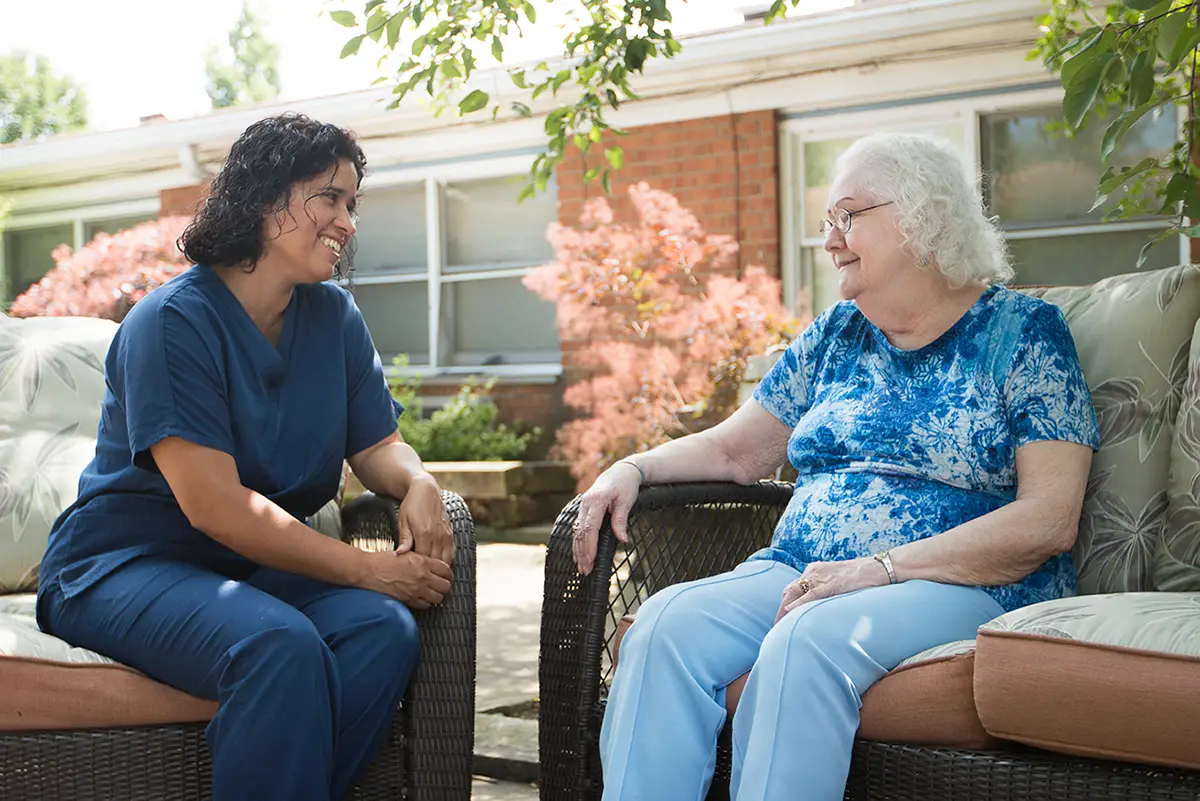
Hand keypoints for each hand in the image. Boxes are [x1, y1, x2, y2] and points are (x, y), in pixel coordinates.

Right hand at [360, 549, 452, 609]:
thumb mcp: (407, 553)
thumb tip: (434, 566)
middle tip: (440, 584)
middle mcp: (423, 576)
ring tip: (432, 592)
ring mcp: (417, 590)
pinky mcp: (409, 600)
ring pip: (438, 598)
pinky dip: (426, 603)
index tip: (446, 575)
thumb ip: (423, 559)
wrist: (369, 571)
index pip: (446, 570)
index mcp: (423, 562)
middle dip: (444, 585)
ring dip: (436, 595)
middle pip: (446, 586)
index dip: (447, 574)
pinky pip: (426, 605)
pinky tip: (422, 598)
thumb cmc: (384, 561)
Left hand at [396, 474, 454, 565]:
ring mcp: (446, 535)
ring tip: (431, 574)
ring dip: (439, 568)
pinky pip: (452, 553)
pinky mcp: (450, 534)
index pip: (423, 560)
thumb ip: (404, 539)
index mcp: (424, 533)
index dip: (418, 568)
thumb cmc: (412, 505)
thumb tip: (400, 554)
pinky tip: (440, 565)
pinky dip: (447, 561)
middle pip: (435, 562)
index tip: (411, 573)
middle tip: (421, 577)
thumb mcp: (403, 521)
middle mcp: (437, 536)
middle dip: (429, 571)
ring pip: (446, 560)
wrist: (426, 490)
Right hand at [573, 460, 641, 574]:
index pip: (589, 527)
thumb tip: (622, 540)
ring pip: (576, 531)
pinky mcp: (583, 509)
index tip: (591, 561)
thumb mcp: (627, 501)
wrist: (621, 471)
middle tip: (586, 570)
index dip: (589, 546)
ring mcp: (582, 506)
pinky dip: (578, 542)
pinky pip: (578, 528)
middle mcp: (585, 504)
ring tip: (581, 567)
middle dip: (582, 552)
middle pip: (580, 532)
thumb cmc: (626, 485)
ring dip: (578, 550)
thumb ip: (621, 520)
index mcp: (596, 500)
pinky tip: (579, 554)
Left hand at [774, 557, 889, 623]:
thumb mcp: (837, 582)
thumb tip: (816, 609)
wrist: (879, 568)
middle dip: (781, 609)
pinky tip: (791, 611)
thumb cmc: (861, 577)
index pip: (793, 588)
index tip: (779, 619)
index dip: (784, 604)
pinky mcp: (833, 583)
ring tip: (779, 625)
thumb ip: (825, 591)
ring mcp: (822, 576)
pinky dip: (799, 603)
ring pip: (795, 592)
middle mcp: (814, 572)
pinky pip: (812, 594)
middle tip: (775, 626)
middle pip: (789, 591)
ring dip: (785, 609)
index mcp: (815, 570)